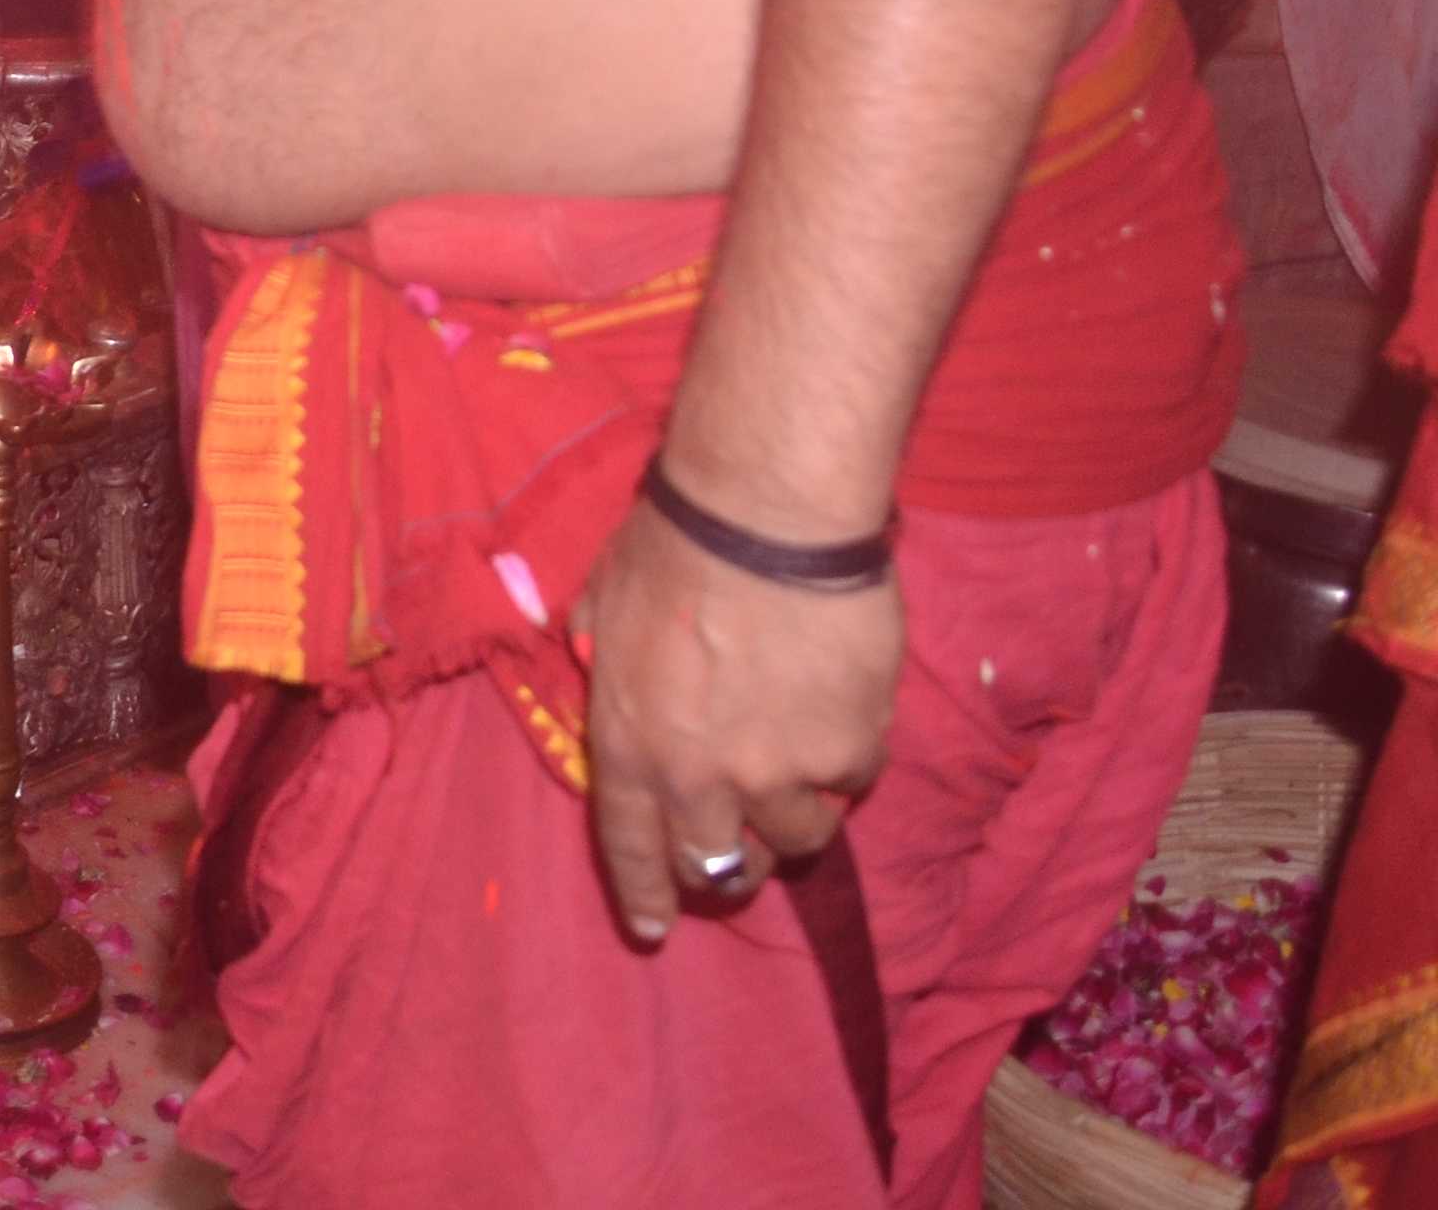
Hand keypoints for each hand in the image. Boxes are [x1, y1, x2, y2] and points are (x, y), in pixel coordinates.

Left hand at [573, 493, 899, 945]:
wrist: (765, 518)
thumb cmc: (670, 546)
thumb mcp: (601, 602)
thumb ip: (601, 654)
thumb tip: (598, 664)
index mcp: (627, 743)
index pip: (628, 844)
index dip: (643, 893)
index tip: (653, 930)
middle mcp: (699, 777)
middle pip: (716, 865)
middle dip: (725, 869)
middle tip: (737, 858)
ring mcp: (778, 772)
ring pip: (796, 840)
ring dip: (793, 817)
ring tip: (795, 775)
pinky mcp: (849, 752)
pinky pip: (851, 784)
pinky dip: (845, 763)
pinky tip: (839, 718)